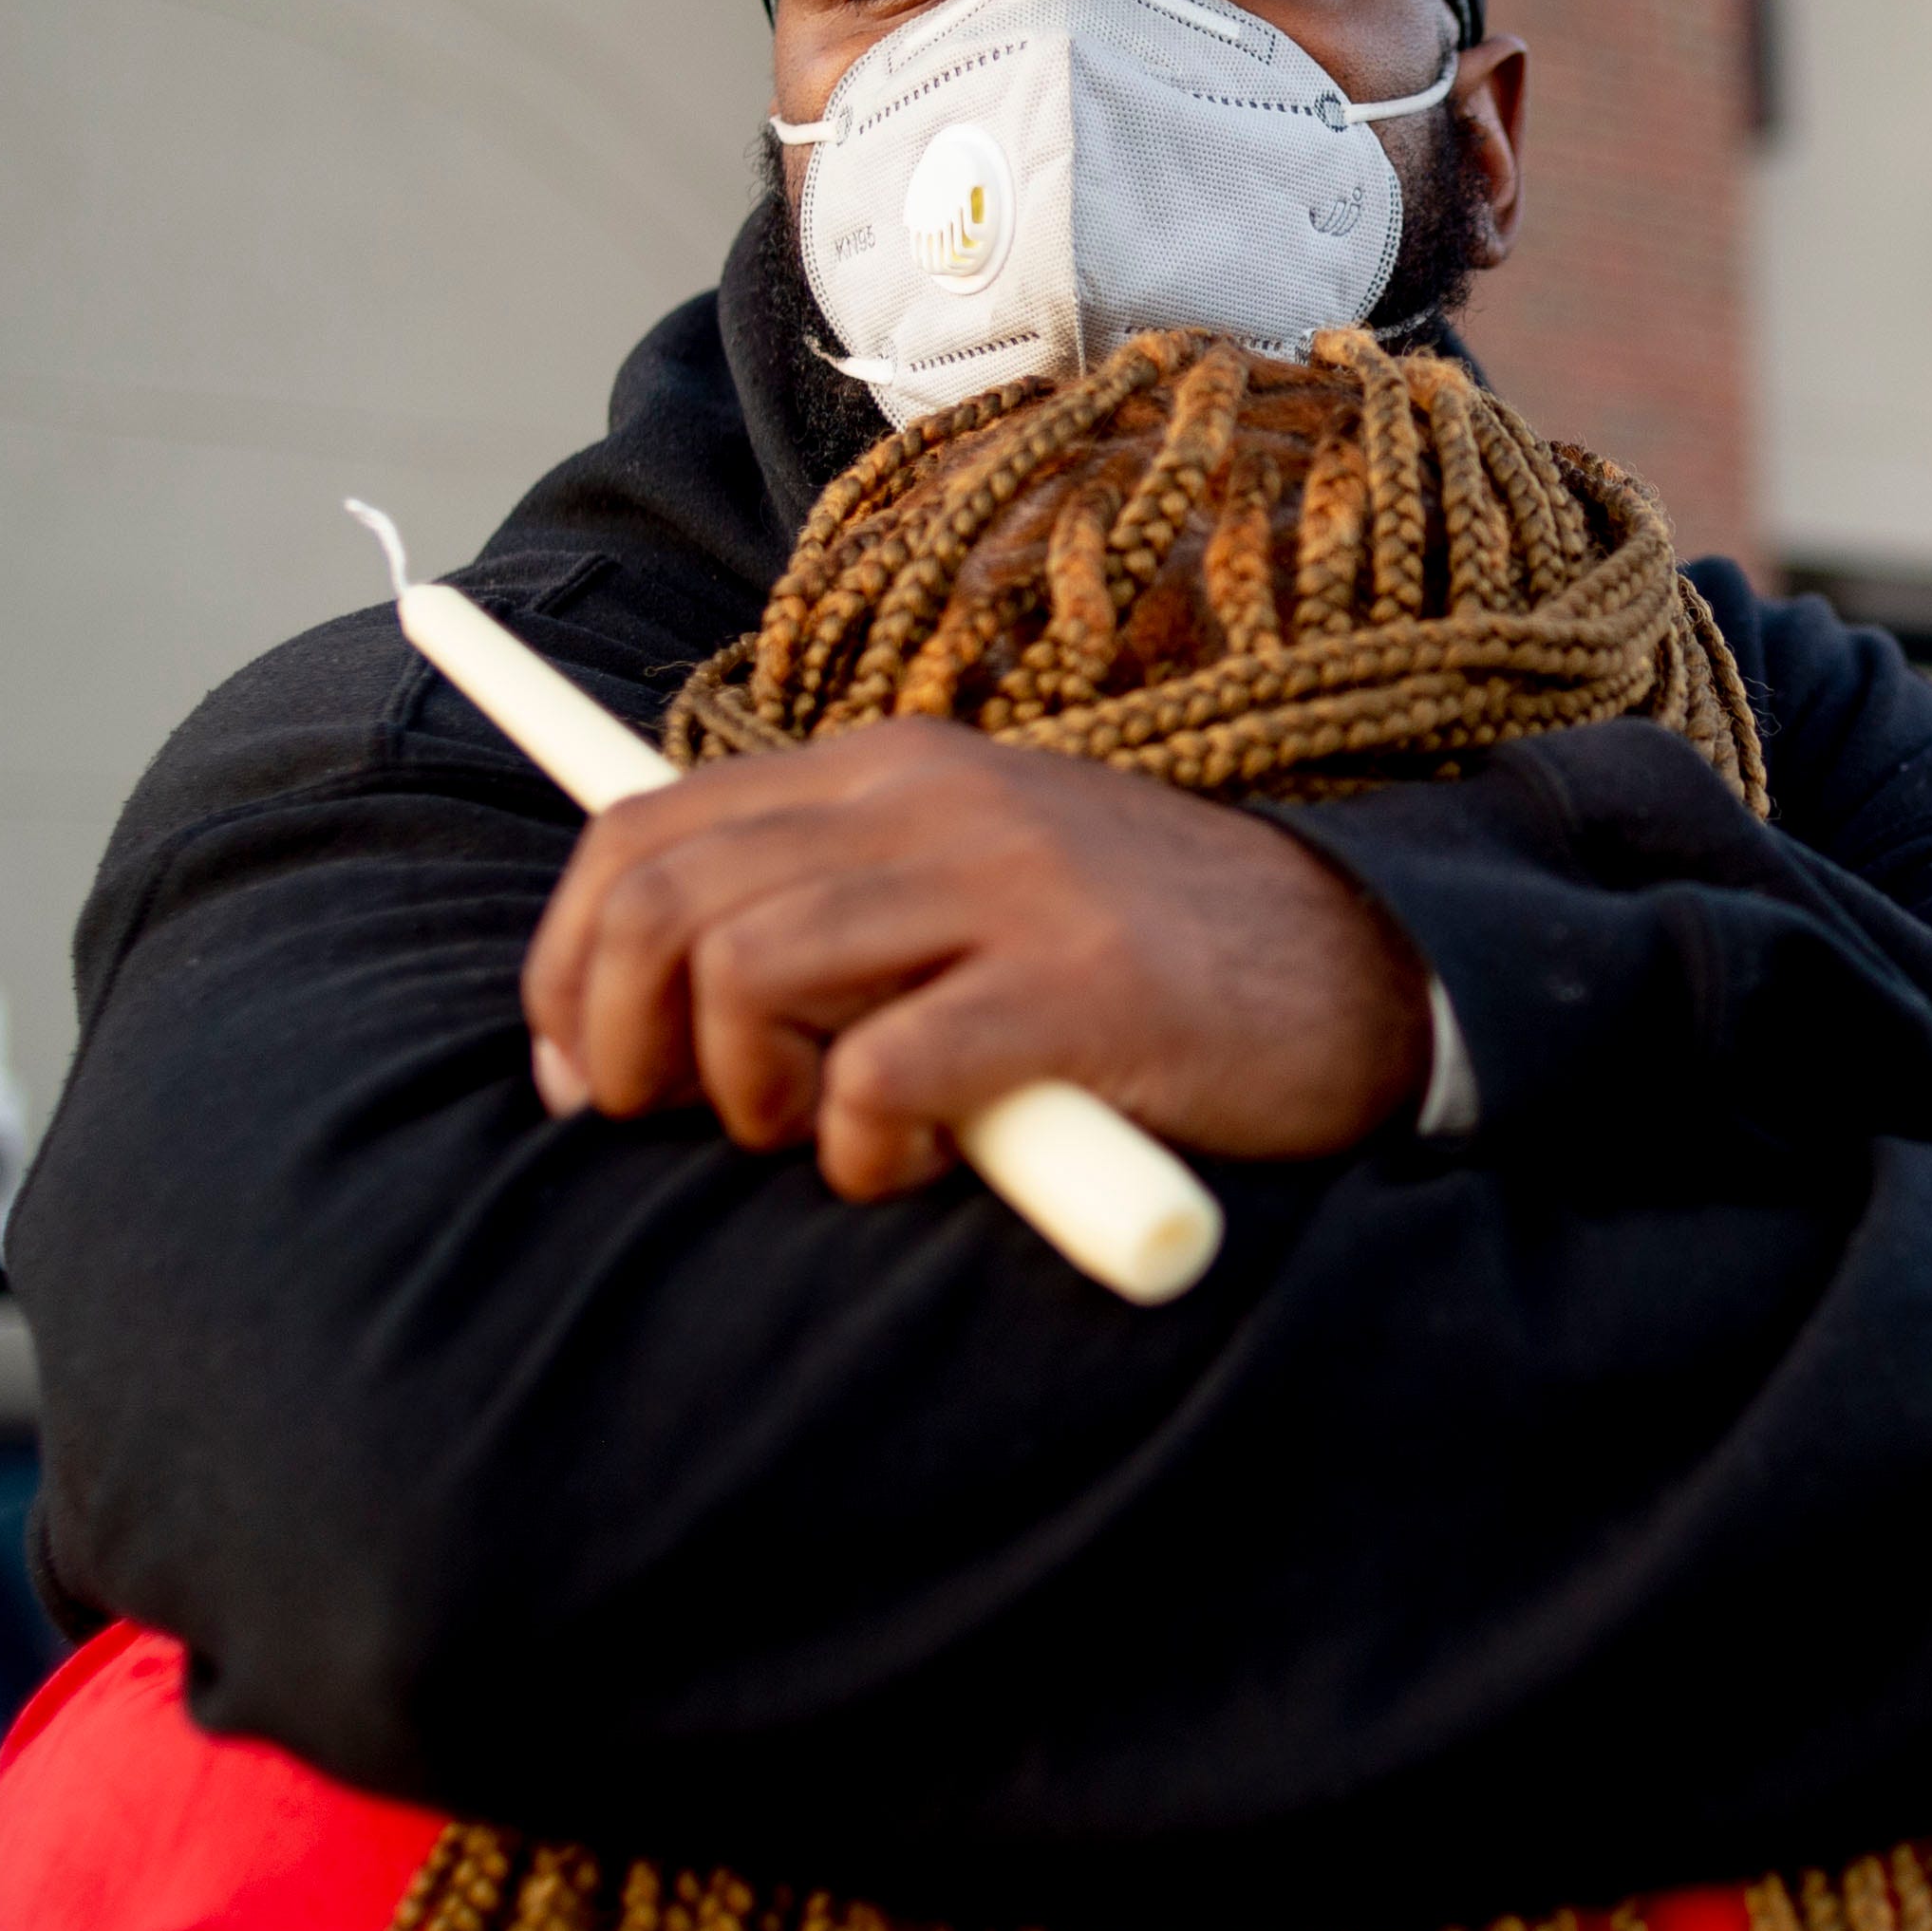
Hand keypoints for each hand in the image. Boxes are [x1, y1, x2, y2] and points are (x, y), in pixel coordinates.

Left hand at [522, 719, 1431, 1197]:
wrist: (1364, 971)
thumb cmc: (1144, 963)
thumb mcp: (972, 893)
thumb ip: (838, 914)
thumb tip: (650, 1013)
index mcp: (894, 770)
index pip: (642, 826)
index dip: (567, 962)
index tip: (576, 1069)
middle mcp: (937, 800)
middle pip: (666, 901)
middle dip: (623, 1038)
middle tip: (688, 1125)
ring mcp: (1009, 887)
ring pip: (747, 972)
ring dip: (744, 1093)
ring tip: (822, 1136)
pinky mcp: (1078, 991)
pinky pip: (881, 1075)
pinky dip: (864, 1148)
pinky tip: (924, 1160)